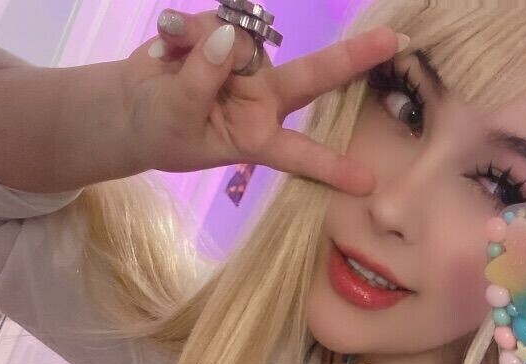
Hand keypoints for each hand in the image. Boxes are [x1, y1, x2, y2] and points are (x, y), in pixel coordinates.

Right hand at [121, 12, 401, 192]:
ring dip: (200, 42)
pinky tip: (168, 42)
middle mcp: (264, 98)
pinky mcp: (228, 33)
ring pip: (241, 38)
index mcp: (258, 136)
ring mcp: (248, 62)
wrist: (131, 105)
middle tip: (394, 41)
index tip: (366, 183)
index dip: (330, 167)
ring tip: (168, 60)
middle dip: (352, 58)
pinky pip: (213, 19)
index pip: (300, 154)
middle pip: (313, 76)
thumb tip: (227, 37)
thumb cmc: (160, 129)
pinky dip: (185, 28)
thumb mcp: (177, 118)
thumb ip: (201, 81)